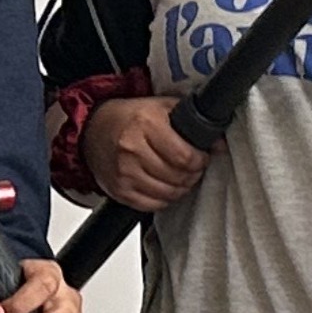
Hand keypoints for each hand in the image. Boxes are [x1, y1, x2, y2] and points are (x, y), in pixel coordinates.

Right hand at [83, 95, 210, 212]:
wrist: (93, 130)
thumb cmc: (129, 118)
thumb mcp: (160, 107)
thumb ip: (190, 121)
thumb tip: (218, 144)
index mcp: (146, 123)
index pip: (185, 156)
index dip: (201, 161)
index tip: (202, 158)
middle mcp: (133, 149)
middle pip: (178, 177)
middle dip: (193, 175)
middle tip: (194, 168)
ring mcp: (124, 172)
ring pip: (168, 194)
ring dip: (181, 188)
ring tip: (181, 177)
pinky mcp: (119, 190)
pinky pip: (152, 205)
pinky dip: (164, 199)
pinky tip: (165, 186)